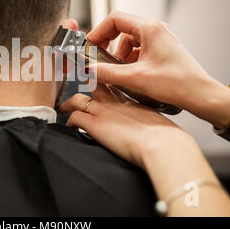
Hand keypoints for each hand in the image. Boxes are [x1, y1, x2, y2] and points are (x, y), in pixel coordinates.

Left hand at [58, 85, 194, 169]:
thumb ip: (146, 122)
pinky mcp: (95, 124)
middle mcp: (115, 103)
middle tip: (77, 87)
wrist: (162, 145)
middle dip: (84, 83)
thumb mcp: (155, 124)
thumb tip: (146, 130)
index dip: (104, 83)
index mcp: (131, 102)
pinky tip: (70, 128)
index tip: (100, 83)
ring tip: (63, 108)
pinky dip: (69, 122)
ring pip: (78, 98)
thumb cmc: (166, 139)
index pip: (113, 86)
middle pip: (94, 85)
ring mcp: (103, 111)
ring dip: (68, 103)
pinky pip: (74, 117)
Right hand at [87, 11, 229, 127]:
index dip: (98, 31)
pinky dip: (129, 60)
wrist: (201, 95)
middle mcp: (155, 30)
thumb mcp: (136, 79)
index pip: (115, 19)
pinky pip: (139, 50)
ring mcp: (160, 39)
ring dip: (118, 55)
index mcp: (150, 29)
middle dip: (107, 44)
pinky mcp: (162, 50)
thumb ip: (108, 73)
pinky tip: (128, 75)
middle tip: (97, 58)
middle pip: (121, 28)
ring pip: (129, 41)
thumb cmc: (178, 83)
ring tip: (116, 71)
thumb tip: (89, 70)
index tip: (90, 45)